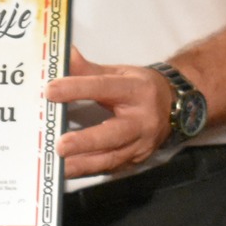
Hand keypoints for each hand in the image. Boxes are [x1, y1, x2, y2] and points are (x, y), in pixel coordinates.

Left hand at [44, 47, 171, 176]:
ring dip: (84, 164)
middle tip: (60, 146)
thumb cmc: (140, 87)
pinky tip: (70, 170)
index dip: (77, 88)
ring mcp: (142, 144)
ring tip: (59, 166)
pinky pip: (112, 168)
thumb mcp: (118, 73)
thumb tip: (64, 55)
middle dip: (86, 141)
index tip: (50, 90)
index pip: (104, 87)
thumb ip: (88, 69)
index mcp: (137, 90)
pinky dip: (90, 170)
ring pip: (112, 158)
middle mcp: (142, 120)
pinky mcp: (137, 160)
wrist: (175, 107)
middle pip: (114, 133)